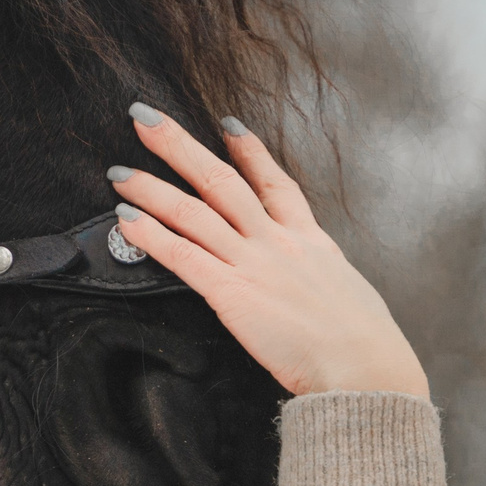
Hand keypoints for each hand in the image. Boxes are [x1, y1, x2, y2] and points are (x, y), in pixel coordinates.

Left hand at [107, 109, 429, 399]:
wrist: (366, 368)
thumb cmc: (366, 348)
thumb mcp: (352, 295)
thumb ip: (326, 281)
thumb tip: (323, 288)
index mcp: (310, 243)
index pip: (276, 185)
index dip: (250, 152)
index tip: (227, 126)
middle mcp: (278, 243)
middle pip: (222, 182)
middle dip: (180, 147)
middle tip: (146, 117)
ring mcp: (254, 264)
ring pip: (194, 212)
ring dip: (152, 187)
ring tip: (119, 170)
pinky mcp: (233, 294)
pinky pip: (184, 256)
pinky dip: (151, 235)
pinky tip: (125, 219)